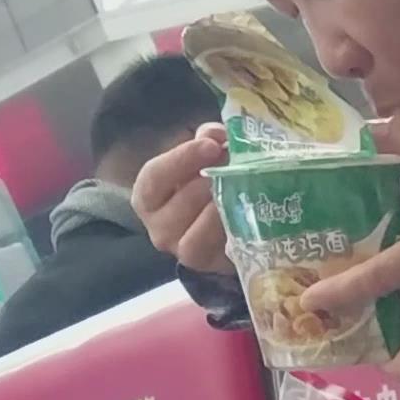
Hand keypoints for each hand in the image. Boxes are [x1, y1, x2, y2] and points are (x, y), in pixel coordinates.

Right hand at [135, 123, 230, 282]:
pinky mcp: (212, 266)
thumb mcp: (204, 156)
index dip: (181, 159)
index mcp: (148, 197)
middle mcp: (159, 228)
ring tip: (243, 188)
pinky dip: (235, 232)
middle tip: (237, 164)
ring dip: (223, 209)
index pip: (154, 177)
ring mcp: (184, 251)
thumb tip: (217, 133)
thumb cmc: (207, 184)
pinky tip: (251, 214)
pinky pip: (220, 253)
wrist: (229, 225)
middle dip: (211, 181)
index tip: (211, 145)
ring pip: (198, 235)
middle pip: (180, 205)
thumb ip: (208, 138)